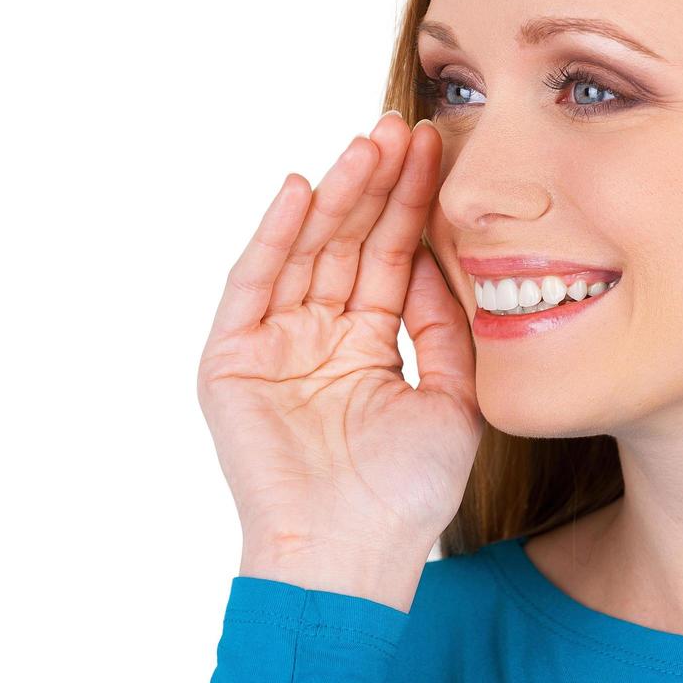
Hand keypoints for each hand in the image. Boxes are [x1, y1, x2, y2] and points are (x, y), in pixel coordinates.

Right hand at [196, 111, 480, 602]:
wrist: (354, 554)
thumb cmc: (407, 493)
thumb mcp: (451, 397)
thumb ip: (445, 326)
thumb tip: (442, 257)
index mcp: (367, 346)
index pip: (391, 258)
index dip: (413, 205)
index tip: (438, 151)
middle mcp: (318, 337)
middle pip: (349, 243)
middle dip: (377, 185)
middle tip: (405, 128)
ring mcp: (274, 346)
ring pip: (306, 251)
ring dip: (336, 195)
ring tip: (370, 143)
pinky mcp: (231, 360)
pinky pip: (254, 285)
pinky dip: (275, 236)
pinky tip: (303, 188)